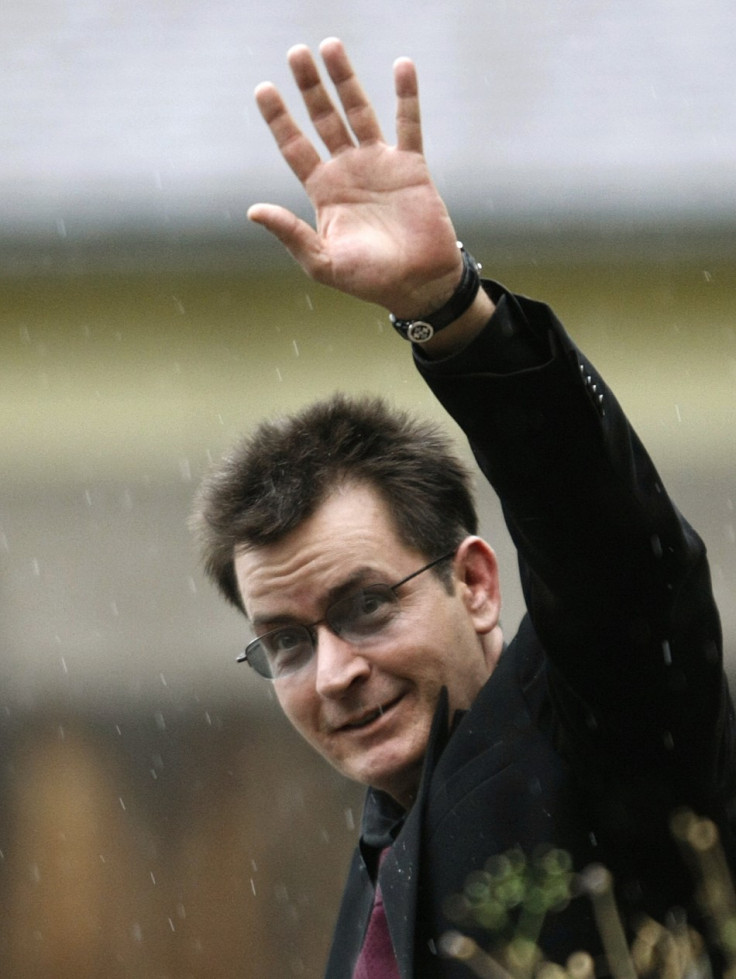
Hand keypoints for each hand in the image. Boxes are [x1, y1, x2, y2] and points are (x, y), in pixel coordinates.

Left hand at [247, 38, 463, 317]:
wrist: (418, 285)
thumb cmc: (369, 281)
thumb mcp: (323, 263)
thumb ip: (291, 234)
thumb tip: (253, 210)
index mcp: (324, 191)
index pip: (294, 147)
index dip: (278, 119)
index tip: (264, 89)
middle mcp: (348, 171)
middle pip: (323, 119)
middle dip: (309, 87)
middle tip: (295, 53)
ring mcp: (380, 165)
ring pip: (358, 111)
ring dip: (345, 80)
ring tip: (331, 46)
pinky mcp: (411, 167)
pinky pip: (409, 123)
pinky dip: (406, 95)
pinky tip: (402, 66)